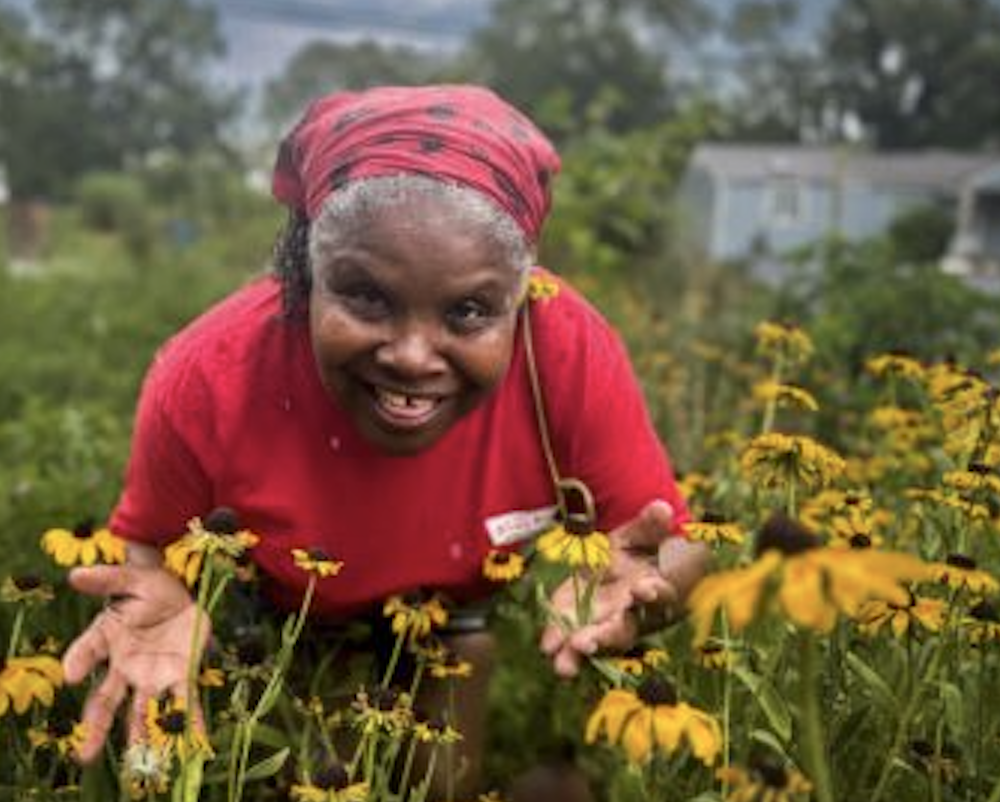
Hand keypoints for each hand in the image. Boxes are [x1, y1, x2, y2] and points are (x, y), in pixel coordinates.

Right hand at [61, 564, 209, 762]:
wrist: (183, 592)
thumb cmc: (151, 587)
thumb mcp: (133, 579)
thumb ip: (107, 579)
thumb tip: (76, 575)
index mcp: (108, 641)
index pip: (87, 652)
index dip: (78, 662)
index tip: (70, 674)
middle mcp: (126, 666)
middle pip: (107, 700)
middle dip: (96, 727)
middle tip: (85, 754)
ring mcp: (154, 675)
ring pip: (143, 710)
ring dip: (141, 734)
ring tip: (139, 759)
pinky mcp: (182, 674)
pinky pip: (185, 701)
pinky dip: (190, 723)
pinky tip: (195, 742)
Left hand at [540, 500, 707, 677]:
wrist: (617, 558)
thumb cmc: (640, 548)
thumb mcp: (642, 533)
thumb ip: (651, 526)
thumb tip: (662, 508)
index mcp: (653, 591)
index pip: (658, 597)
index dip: (654, 594)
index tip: (645, 589)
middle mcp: (629, 613)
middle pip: (621, 631)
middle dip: (605, 637)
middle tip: (586, 643)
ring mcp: (602, 620)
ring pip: (594, 641)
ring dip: (578, 652)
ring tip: (563, 666)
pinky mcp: (576, 617)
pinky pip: (567, 631)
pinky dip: (557, 638)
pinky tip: (547, 646)